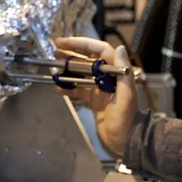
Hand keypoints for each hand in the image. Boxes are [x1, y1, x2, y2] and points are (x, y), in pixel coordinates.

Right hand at [53, 35, 137, 152]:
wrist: (126, 140)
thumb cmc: (127, 118)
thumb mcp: (127, 95)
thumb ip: (124, 71)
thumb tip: (121, 48)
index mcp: (117, 72)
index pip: (99, 50)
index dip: (83, 44)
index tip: (66, 42)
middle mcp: (107, 78)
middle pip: (87, 60)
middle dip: (71, 54)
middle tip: (55, 51)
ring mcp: (99, 89)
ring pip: (80, 75)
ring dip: (67, 71)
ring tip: (54, 68)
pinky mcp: (93, 100)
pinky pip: (78, 91)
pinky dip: (68, 89)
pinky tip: (58, 88)